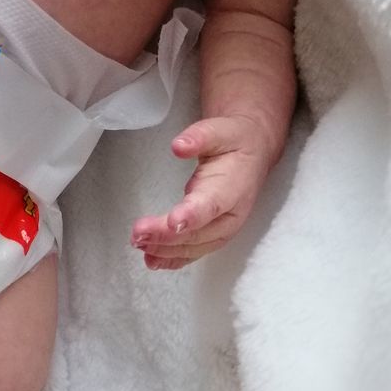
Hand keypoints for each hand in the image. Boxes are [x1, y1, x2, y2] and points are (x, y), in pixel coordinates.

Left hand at [130, 115, 272, 270]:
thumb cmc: (233, 141)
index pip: (212, 205)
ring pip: (193, 246)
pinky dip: (172, 259)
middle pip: (197, 231)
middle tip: (138, 233)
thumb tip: (178, 146)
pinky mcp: (213, 235)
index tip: (172, 221)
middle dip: (166, 235)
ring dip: (165, 249)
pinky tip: (152, 260)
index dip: (192, 215)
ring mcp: (223, 229)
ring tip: (138, 244)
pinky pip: (193, 252)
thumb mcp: (220, 130)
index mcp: (233, 187)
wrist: (252, 152)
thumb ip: (199, 137)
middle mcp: (230, 214)